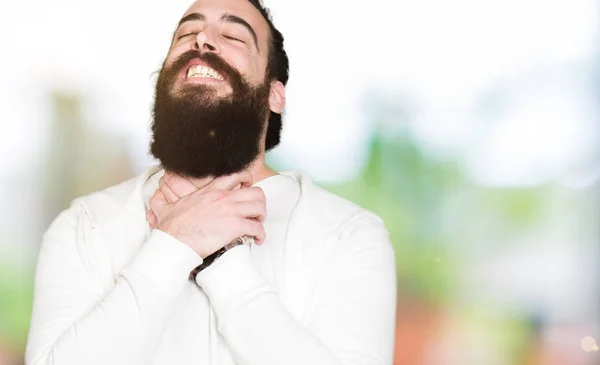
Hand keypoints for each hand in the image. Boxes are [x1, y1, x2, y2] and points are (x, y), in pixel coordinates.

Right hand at [147, 171, 265, 258]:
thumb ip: (162, 201)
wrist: (174, 242)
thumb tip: (154, 199)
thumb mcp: (165, 208)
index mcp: (210, 191)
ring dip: (262, 217)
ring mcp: (230, 211)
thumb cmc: (171, 229)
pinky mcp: (234, 227)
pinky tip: (257, 240)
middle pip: (256, 191)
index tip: (248, 189)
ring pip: (260, 207)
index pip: (236, 175)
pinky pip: (257, 228)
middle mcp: (223, 198)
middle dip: (259, 202)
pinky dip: (261, 234)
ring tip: (257, 225)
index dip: (247, 181)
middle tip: (255, 213)